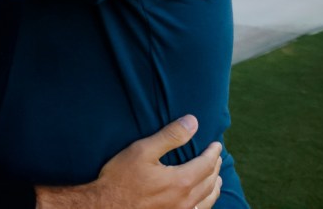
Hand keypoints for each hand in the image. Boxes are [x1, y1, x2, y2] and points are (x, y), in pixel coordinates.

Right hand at [37, 115, 221, 208]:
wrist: (105, 206)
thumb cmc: (120, 178)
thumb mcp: (142, 150)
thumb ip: (170, 136)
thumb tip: (193, 122)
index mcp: (181, 181)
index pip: (206, 164)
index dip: (213, 153)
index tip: (216, 144)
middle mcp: (185, 201)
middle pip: (210, 182)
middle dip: (215, 167)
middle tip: (217, 157)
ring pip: (207, 201)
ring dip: (214, 187)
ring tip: (216, 179)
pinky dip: (205, 203)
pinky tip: (200, 201)